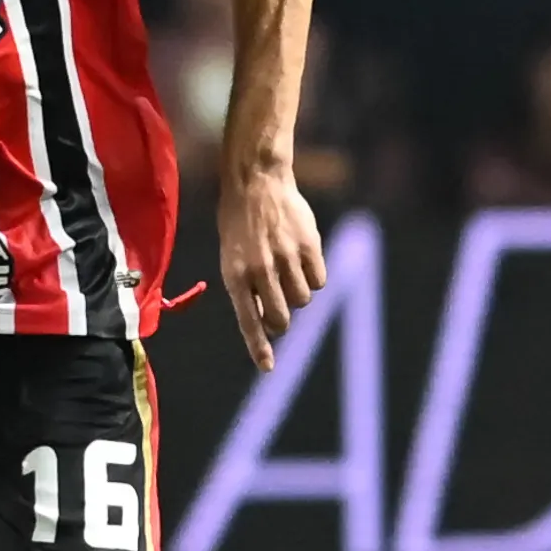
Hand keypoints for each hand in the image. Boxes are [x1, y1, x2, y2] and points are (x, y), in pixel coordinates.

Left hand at [218, 159, 325, 370]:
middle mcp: (260, 270)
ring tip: (288, 272)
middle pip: (282, 318)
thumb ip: (247, 290)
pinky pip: (319, 280)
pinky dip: (314, 277)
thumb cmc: (240, 225)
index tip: (267, 368)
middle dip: (282, 320)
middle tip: (279, 306)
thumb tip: (267, 324)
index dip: (259, 347)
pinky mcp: (308, 246)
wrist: (256, 182)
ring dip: (298, 294)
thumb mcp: (231, 258)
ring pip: (303, 300)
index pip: (249, 321)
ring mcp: (286, 258)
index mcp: (235, 275)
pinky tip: (302, 259)